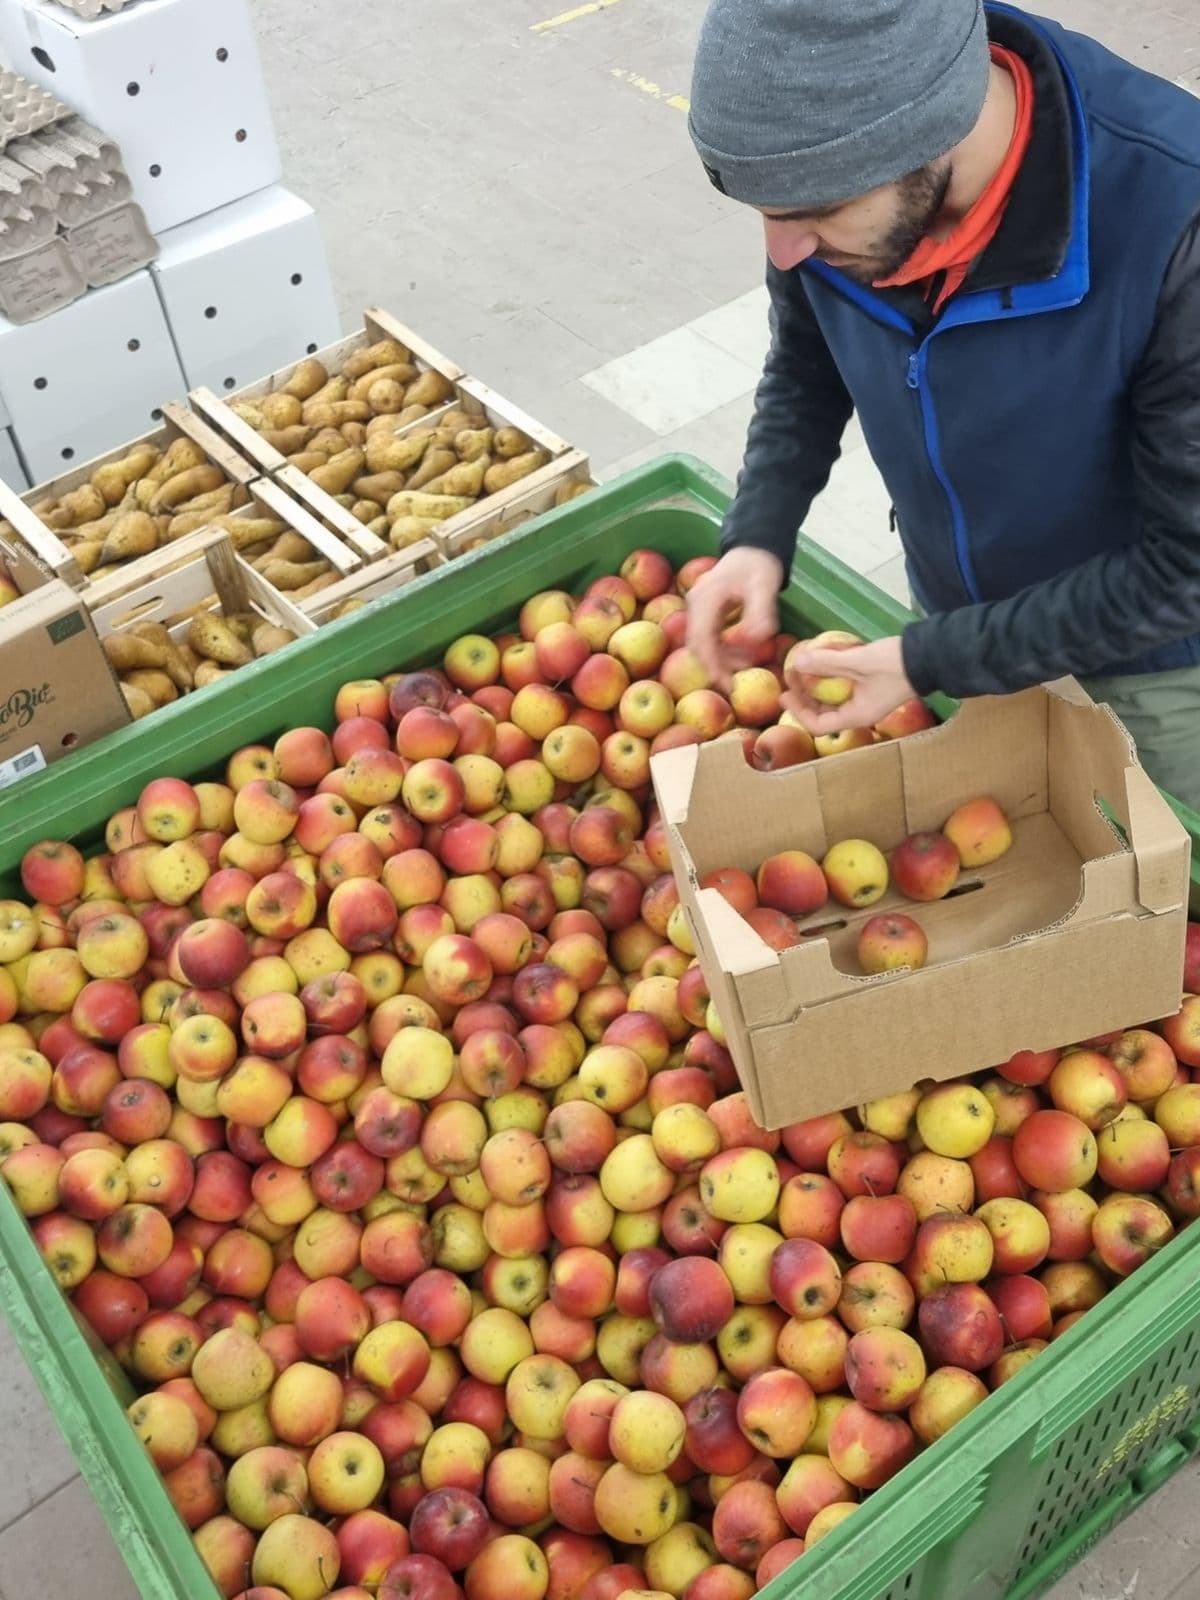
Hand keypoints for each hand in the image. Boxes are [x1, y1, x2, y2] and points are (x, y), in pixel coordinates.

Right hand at [686, 546, 784, 688]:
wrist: (754, 546)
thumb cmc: (759, 565)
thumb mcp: (765, 587)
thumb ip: (761, 614)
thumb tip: (754, 641)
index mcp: (705, 599)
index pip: (701, 640)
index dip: (712, 666)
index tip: (728, 685)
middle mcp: (696, 605)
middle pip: (697, 646)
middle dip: (715, 666)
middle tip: (736, 683)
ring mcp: (698, 608)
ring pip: (701, 643)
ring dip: (720, 659)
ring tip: (745, 664)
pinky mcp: (705, 611)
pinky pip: (708, 637)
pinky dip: (722, 649)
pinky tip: (741, 653)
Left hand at [782, 635, 915, 732]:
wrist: (930, 655)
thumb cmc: (896, 663)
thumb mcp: (858, 661)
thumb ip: (827, 662)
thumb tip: (797, 662)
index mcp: (858, 716)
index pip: (819, 725)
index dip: (798, 711)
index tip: (785, 693)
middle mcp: (861, 713)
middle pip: (824, 714)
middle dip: (804, 697)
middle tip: (790, 678)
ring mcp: (867, 701)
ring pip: (832, 701)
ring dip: (816, 687)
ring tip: (803, 669)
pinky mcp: (871, 688)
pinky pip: (843, 689)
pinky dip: (830, 679)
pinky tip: (823, 663)